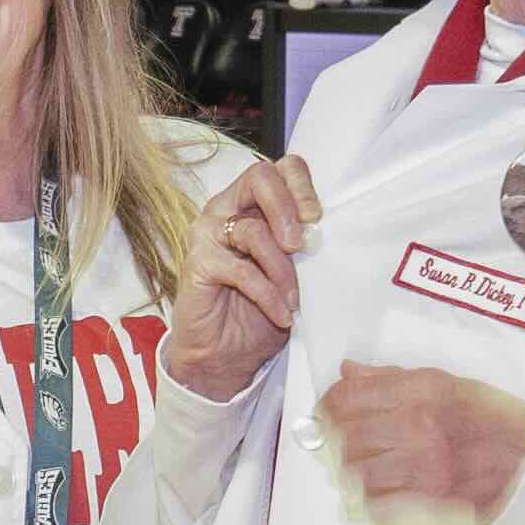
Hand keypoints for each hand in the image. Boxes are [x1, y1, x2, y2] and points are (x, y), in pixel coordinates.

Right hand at [167, 151, 317, 402]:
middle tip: (302, 245)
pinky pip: (240, 271)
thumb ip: (304, 246)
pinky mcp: (197, 264)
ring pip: (252, 230)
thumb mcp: (294, 273)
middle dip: (288, 208)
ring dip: (282, 269)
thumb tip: (327, 233)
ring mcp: (207, 235)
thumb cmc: (260, 311)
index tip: (317, 218)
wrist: (225, 355)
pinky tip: (282, 314)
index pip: (280, 169)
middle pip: (259, 177)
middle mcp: (226, 209)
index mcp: (252, 203)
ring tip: (296, 300)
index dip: (302, 185)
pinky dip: (268, 294)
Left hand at [325, 359, 524, 521]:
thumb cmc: (494, 420)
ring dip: (353, 473)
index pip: (347, 396)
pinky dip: (370, 501)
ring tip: (365, 469)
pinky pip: (377, 503)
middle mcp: (420, 424)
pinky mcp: (431, 498)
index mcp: (423, 389)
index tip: (328, 413)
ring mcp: (425, 464)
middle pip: (345, 436)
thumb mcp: (450, 384)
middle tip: (342, 445)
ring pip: (356, 472)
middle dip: (336, 442)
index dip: (328, 407)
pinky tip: (379, 494)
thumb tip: (348, 371)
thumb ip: (392, 378)